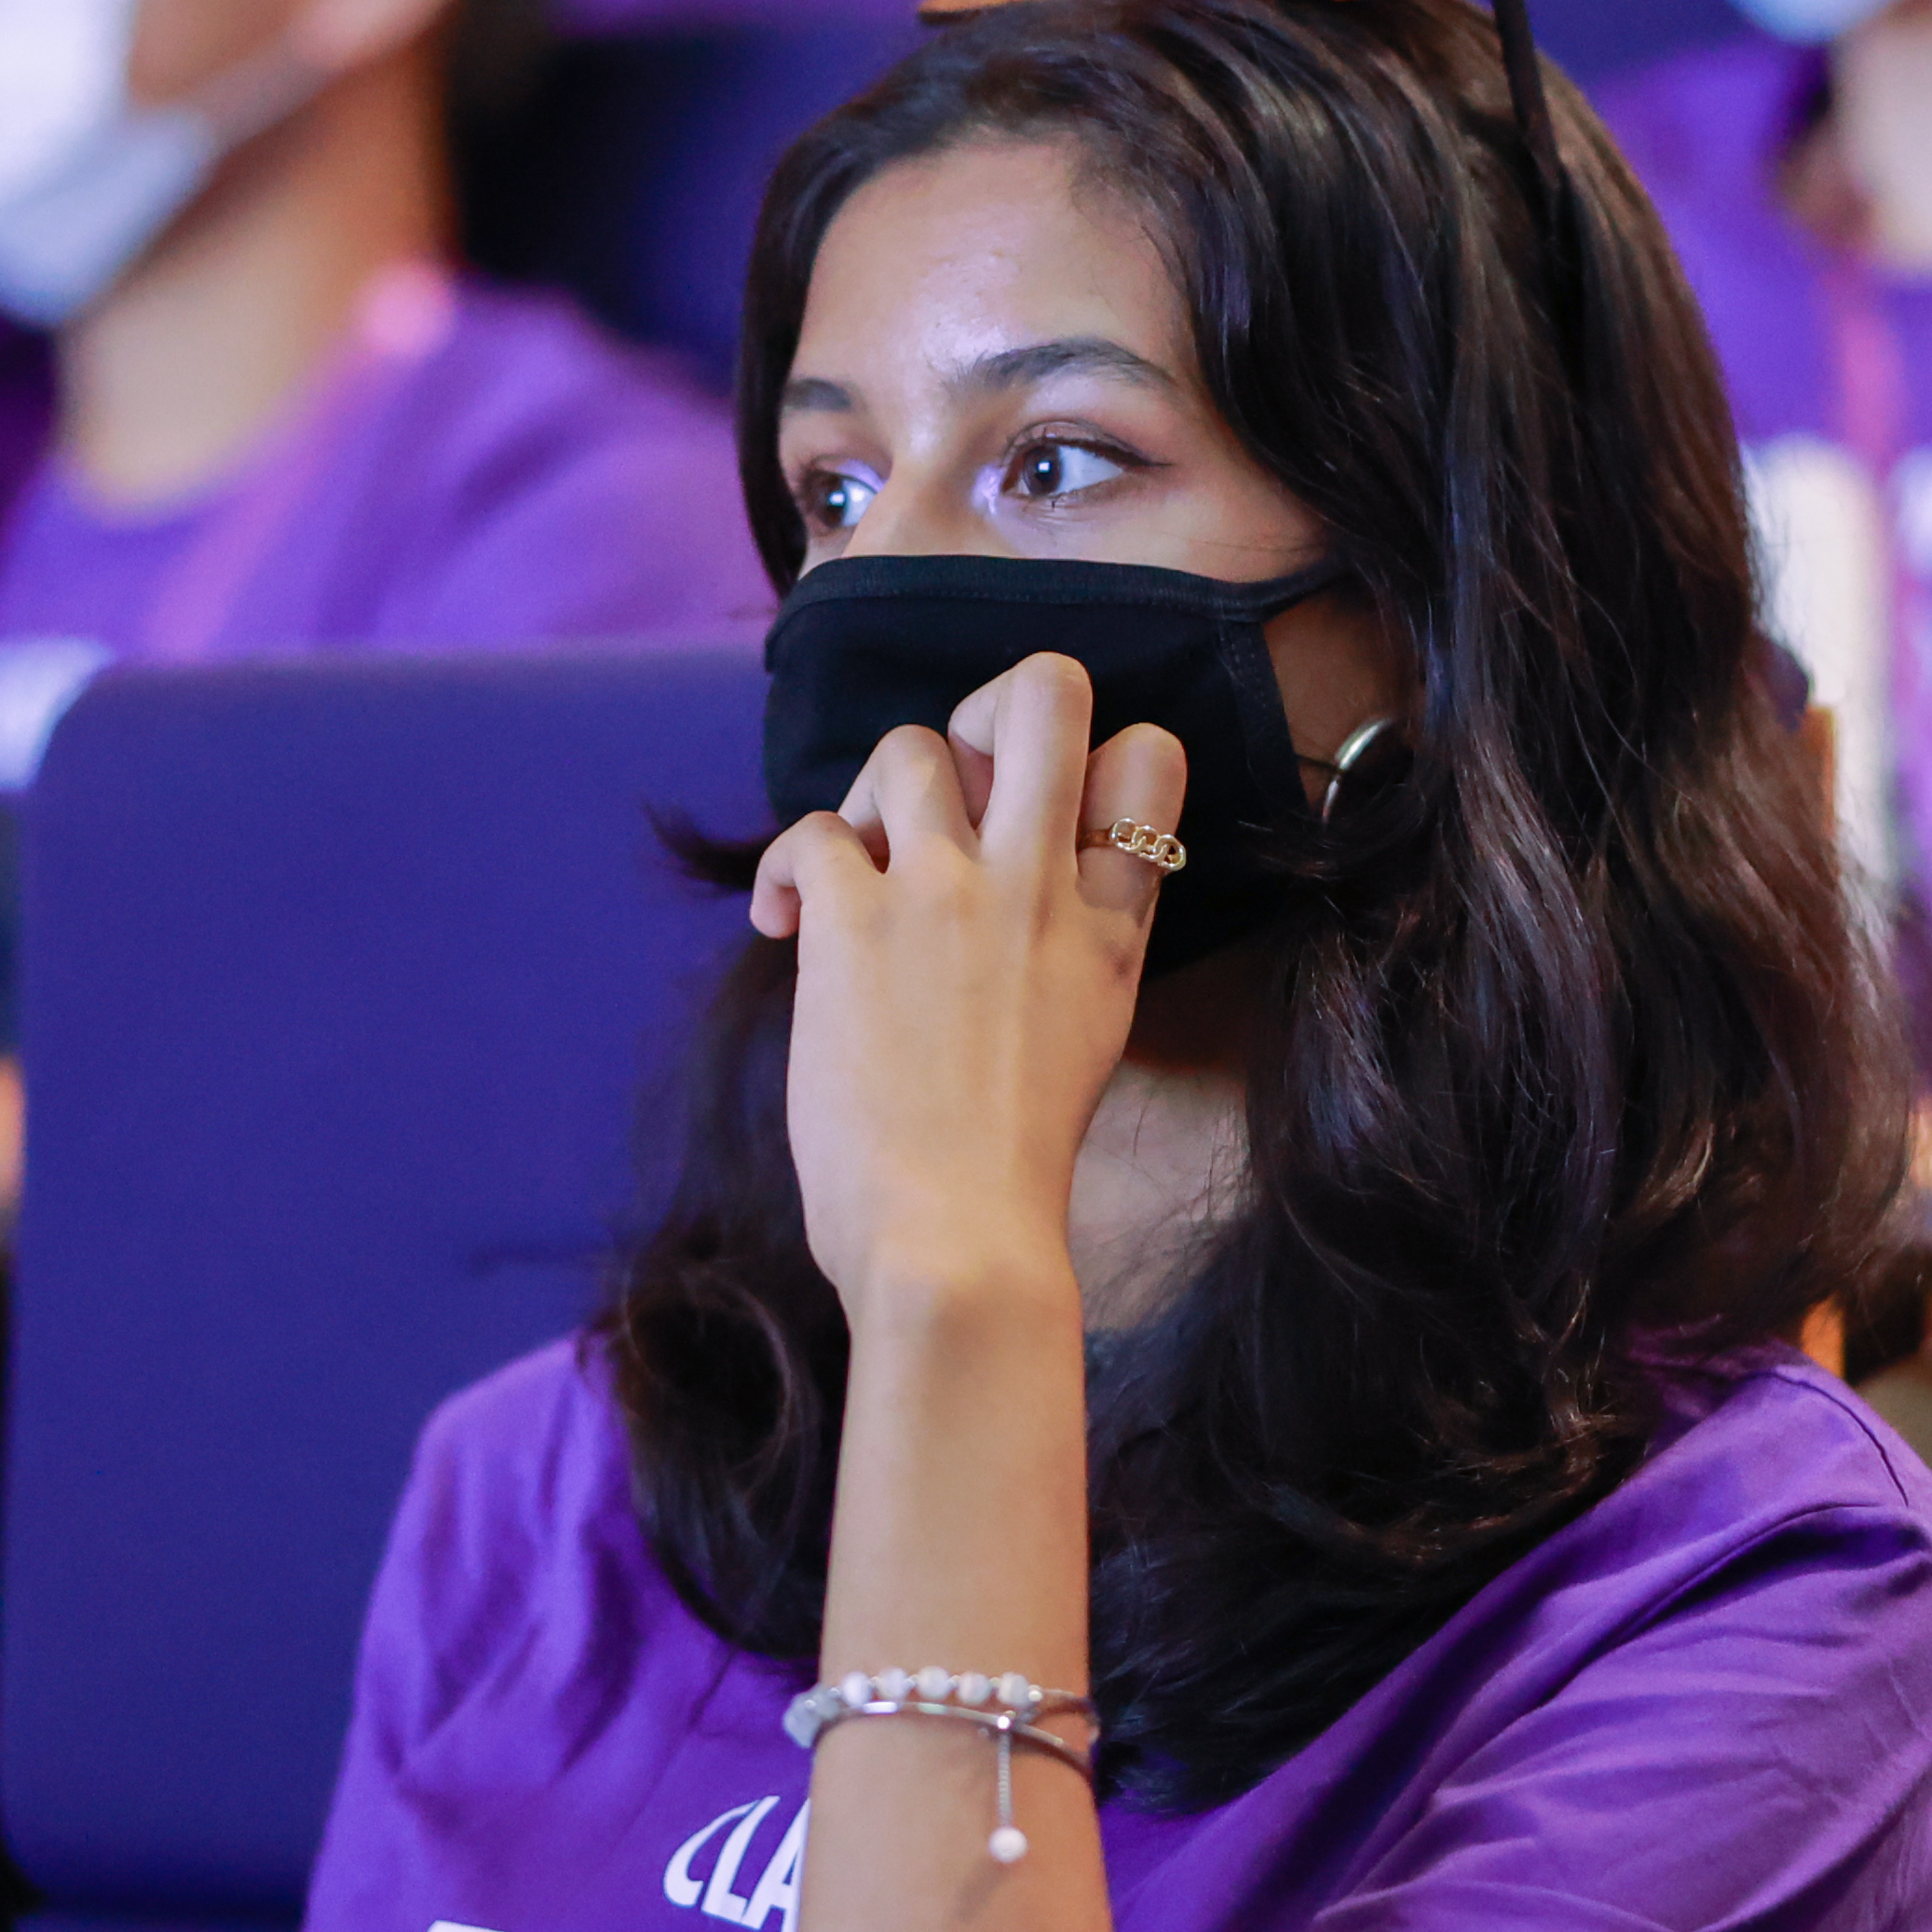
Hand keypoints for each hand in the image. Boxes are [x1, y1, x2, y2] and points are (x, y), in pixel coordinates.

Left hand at [749, 653, 1185, 1323]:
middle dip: (993, 704)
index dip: (1095, 758)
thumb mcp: (1087, 1037)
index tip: (1044, 819)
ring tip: (860, 873)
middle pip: (1046, 691)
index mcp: (1110, 923)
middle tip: (955, 780)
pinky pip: (813, 829)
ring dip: (875, 798)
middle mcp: (1039, 882)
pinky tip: (781, 928)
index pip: (1150, 758)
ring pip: (910, 745)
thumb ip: (1069, 948)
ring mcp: (945, 889)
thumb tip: (1016, 902)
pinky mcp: (853, 917)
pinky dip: (786, 870)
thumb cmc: (1012, 1171)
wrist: (956, 1239)